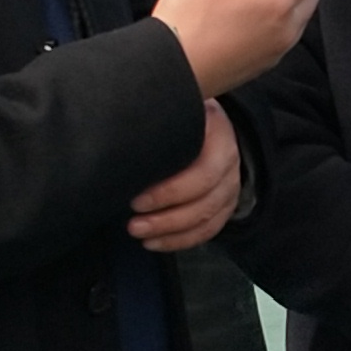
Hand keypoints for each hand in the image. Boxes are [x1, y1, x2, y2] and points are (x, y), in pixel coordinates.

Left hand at [126, 103, 240, 252]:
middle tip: (133, 224)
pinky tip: (154, 243)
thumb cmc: (185, 115)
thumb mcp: (178, 107)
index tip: (136, 200)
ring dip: (170, 233)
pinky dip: (180, 241)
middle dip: (166, 219)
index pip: (202, 174)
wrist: (210, 122)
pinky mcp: (224, 207)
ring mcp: (231, 189)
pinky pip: (207, 231)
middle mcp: (230, 166)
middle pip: (204, 203)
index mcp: (220, 139)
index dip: (169, 193)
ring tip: (139, 234)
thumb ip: (158, 118)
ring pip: (205, 221)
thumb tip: (119, 133)